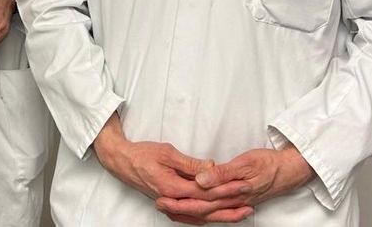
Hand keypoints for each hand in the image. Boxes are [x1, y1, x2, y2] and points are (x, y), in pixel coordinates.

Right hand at [93, 114, 252, 224]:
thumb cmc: (142, 154)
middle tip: (250, 200)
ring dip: (222, 215)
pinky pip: (191, 217)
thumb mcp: (167, 152)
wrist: (121, 161)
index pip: (206, 192)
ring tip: (242, 212)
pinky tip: (217, 217)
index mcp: (173, 187)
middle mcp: (173, 201)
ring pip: (201, 216)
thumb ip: (190, 163)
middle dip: (230, 205)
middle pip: (207, 208)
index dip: (227, 189)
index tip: (243, 184)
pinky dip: (206, 218)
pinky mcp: (169, 205)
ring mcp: (170, 205)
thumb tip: (211, 167)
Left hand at [157, 146, 312, 222]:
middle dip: (179, 208)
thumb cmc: (268, 163)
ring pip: (208, 212)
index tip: (163, 197)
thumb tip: (201, 181)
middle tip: (159, 204)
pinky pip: (217, 211)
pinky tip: (195, 211)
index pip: (200, 199)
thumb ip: (222, 174)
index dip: (181, 200)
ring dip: (189, 211)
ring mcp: (235, 203)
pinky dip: (203, 213)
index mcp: (230, 192)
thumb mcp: (245, 163)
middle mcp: (232, 201)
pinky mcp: (238, 200)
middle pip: (201, 209)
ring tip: (170, 209)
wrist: (290, 170)